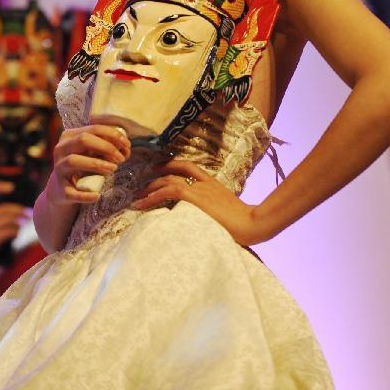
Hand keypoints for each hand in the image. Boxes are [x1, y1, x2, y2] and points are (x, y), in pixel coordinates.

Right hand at [0, 181, 29, 274]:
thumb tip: (20, 202)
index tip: (12, 187)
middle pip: (3, 208)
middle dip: (19, 210)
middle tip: (28, 214)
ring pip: (8, 220)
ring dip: (19, 223)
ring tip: (22, 226)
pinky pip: (9, 231)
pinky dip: (16, 231)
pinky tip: (16, 235)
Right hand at [45, 124, 130, 206]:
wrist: (61, 192)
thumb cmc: (82, 168)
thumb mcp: (91, 154)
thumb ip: (105, 147)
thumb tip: (125, 146)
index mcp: (70, 137)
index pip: (94, 129)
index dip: (113, 135)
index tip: (127, 145)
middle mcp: (61, 150)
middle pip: (83, 139)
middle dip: (106, 147)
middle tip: (121, 159)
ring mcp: (58, 170)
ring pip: (73, 161)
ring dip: (96, 164)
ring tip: (113, 169)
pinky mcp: (60, 190)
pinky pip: (71, 192)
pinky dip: (85, 195)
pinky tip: (97, 195)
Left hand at [132, 158, 270, 246]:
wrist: (253, 223)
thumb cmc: (244, 223)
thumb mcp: (226, 211)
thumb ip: (213, 209)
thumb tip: (200, 217)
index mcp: (213, 183)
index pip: (188, 166)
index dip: (171, 165)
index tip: (158, 170)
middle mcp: (204, 181)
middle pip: (175, 170)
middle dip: (155, 177)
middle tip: (141, 186)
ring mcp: (199, 187)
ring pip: (168, 180)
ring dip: (149, 188)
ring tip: (137, 197)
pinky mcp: (194, 196)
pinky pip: (168, 190)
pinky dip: (152, 196)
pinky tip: (141, 203)